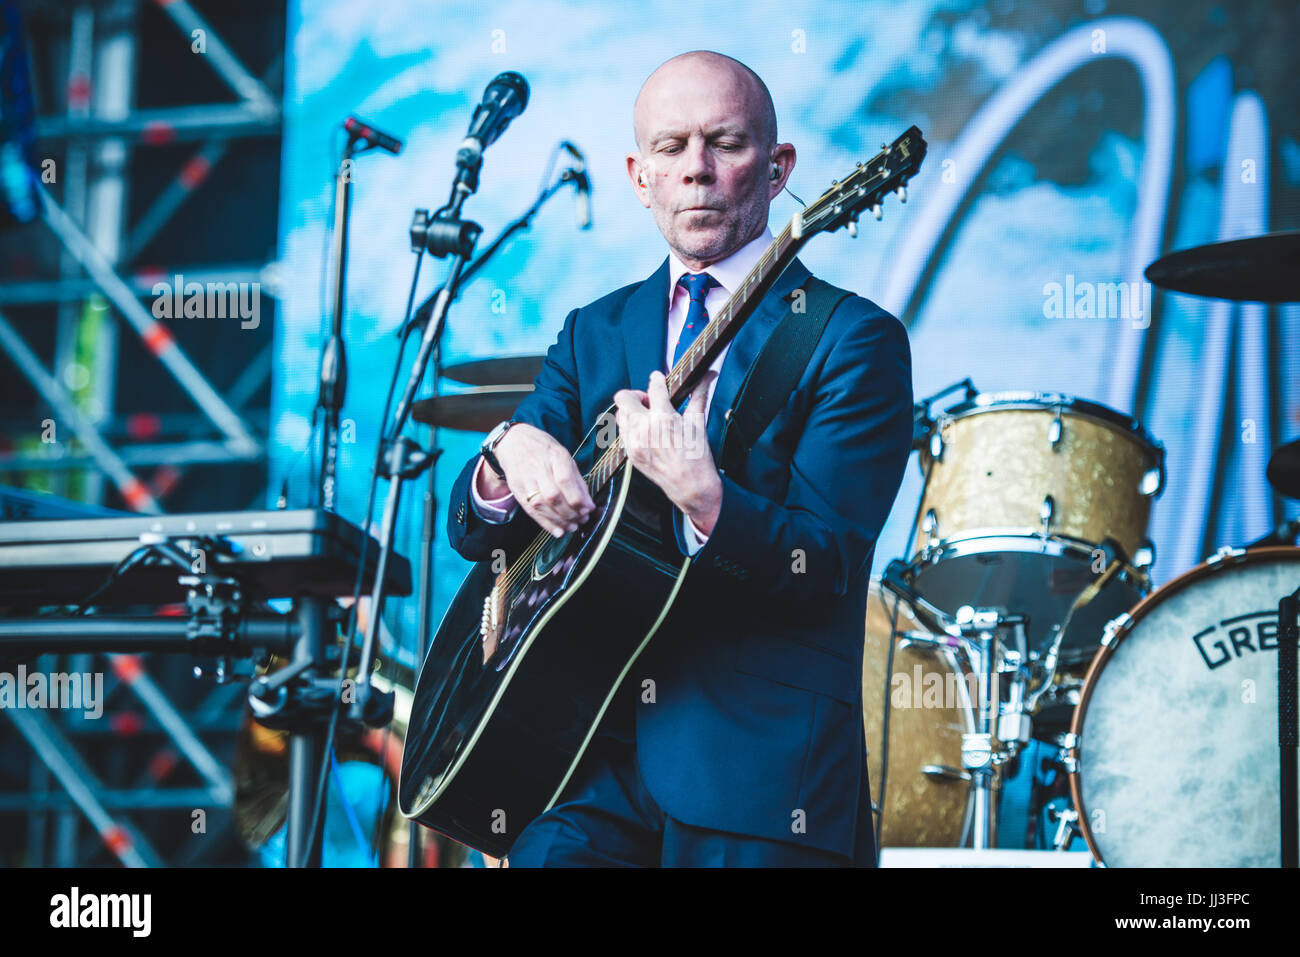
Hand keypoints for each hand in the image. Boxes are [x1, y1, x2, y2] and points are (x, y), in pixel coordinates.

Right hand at [492, 423, 594, 536]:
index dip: (578, 499)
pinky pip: (531, 510)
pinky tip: (557, 530)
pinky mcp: (517, 489)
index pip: (565, 480)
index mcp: (554, 456)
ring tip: (572, 527)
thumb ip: (576, 480)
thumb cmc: (543, 449)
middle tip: (582, 520)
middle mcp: (538, 467)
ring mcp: (525, 479)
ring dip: (559, 520)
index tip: (588, 509)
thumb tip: (588, 504)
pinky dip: (545, 523)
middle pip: (553, 495)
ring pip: (541, 505)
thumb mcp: (564, 456)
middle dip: (570, 512)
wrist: (513, 442)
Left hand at [613, 371, 722, 534]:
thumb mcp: (698, 423)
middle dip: (636, 395)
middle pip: (624, 398)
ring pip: (620, 414)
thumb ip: (699, 395)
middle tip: (650, 401)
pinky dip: (632, 427)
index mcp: (664, 419)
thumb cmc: (697, 456)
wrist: (691, 486)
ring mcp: (635, 442)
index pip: (654, 387)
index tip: (658, 378)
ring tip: (648, 417)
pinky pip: (623, 432)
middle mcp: (645, 429)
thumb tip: (709, 374)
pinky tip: (647, 432)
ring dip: (632, 411)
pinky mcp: (631, 453)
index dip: (656, 379)